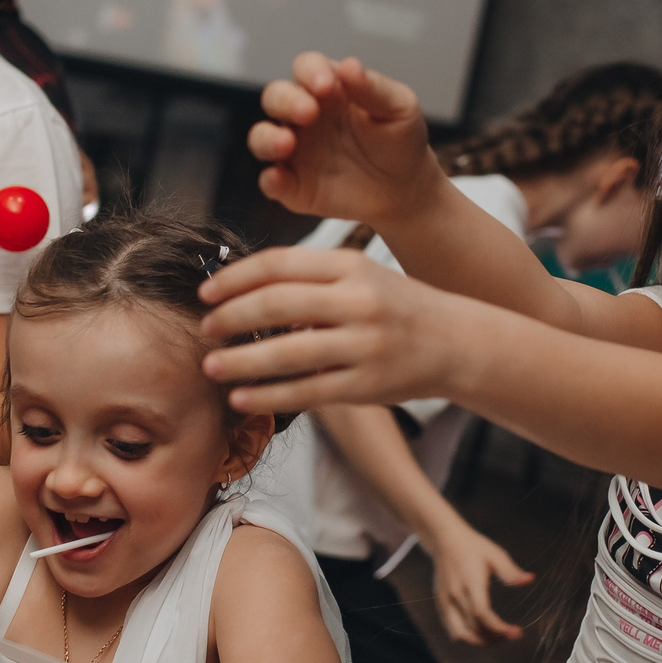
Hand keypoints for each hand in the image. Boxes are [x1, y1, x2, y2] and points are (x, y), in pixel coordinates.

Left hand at [198, 247, 466, 412]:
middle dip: (232, 318)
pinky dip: (269, 395)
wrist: (457, 341)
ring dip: (241, 361)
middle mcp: (358, 301)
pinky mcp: (368, 384)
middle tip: (205, 329)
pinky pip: (308, 391)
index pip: (279, 264)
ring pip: (288, 353)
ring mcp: (365, 344)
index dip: (235, 278)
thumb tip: (238, 286)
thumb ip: (309, 277)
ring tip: (211, 367)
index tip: (206, 293)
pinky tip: (242, 398)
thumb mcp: (360, 274)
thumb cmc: (395, 306)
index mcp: (350, 265)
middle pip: (278, 304)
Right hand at [246, 53, 440, 226]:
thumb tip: (349, 66)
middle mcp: (303, 116)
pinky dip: (270, 180)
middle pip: (275, 97)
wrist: (405, 189)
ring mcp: (294, 151)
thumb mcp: (399, 109)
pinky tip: (279, 179)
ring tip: (287, 144)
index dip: (310, 72)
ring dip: (267, 138)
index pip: (306, 68)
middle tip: (308, 112)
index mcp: (328, 90)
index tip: (327, 86)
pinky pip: (271, 181)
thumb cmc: (400, 140)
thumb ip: (373, 89)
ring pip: (261, 137)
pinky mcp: (293, 185)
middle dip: (286, 101)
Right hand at [423, 521, 529, 644]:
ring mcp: (445, 601)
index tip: (516, 632)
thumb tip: (530, 580)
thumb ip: (511, 571)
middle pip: (474, 627)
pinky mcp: (441, 605)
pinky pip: (453, 629)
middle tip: (512, 634)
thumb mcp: (495, 555)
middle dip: (494, 637)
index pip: (482, 614)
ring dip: (480, 641)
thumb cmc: (474, 547)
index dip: (499, 628)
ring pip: (460, 634)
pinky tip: (483, 632)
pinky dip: (468, 637)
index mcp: (470, 582)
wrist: (446, 540)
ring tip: (497, 638)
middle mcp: (455, 595)